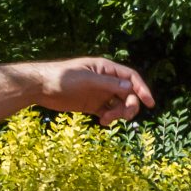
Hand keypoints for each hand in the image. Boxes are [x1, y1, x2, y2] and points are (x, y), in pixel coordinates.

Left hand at [39, 57, 154, 124]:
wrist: (40, 87)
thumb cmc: (62, 78)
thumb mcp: (86, 80)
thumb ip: (108, 84)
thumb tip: (129, 88)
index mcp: (105, 69)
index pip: (130, 78)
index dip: (142, 89)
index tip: (150, 103)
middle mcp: (105, 81)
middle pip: (128, 94)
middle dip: (129, 106)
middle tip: (123, 117)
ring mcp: (99, 93)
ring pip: (119, 104)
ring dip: (119, 114)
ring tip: (106, 120)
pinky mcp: (92, 105)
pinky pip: (109, 112)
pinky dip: (110, 118)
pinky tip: (102, 122)